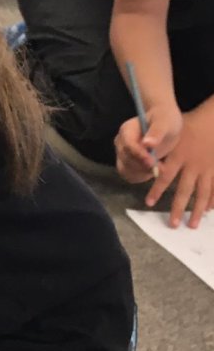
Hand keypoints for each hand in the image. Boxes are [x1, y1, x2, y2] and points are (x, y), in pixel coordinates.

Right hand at [115, 101, 182, 183]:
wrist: (164, 124)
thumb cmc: (165, 119)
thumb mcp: (165, 122)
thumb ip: (156, 132)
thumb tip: (148, 144)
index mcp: (126, 130)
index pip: (128, 146)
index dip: (139, 155)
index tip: (152, 162)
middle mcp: (120, 143)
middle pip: (126, 160)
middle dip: (144, 166)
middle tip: (162, 168)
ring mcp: (122, 154)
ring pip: (126, 170)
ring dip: (142, 173)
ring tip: (159, 169)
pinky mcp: (126, 163)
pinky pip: (128, 175)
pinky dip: (140, 177)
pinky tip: (152, 172)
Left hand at [139, 103, 213, 227]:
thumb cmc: (190, 125)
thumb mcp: (172, 134)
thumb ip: (158, 147)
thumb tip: (143, 154)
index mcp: (178, 156)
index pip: (164, 176)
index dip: (156, 190)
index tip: (149, 203)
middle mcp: (192, 165)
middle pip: (184, 191)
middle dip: (178, 209)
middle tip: (173, 224)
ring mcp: (207, 168)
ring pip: (202, 193)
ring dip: (197, 211)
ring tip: (192, 225)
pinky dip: (212, 200)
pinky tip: (209, 210)